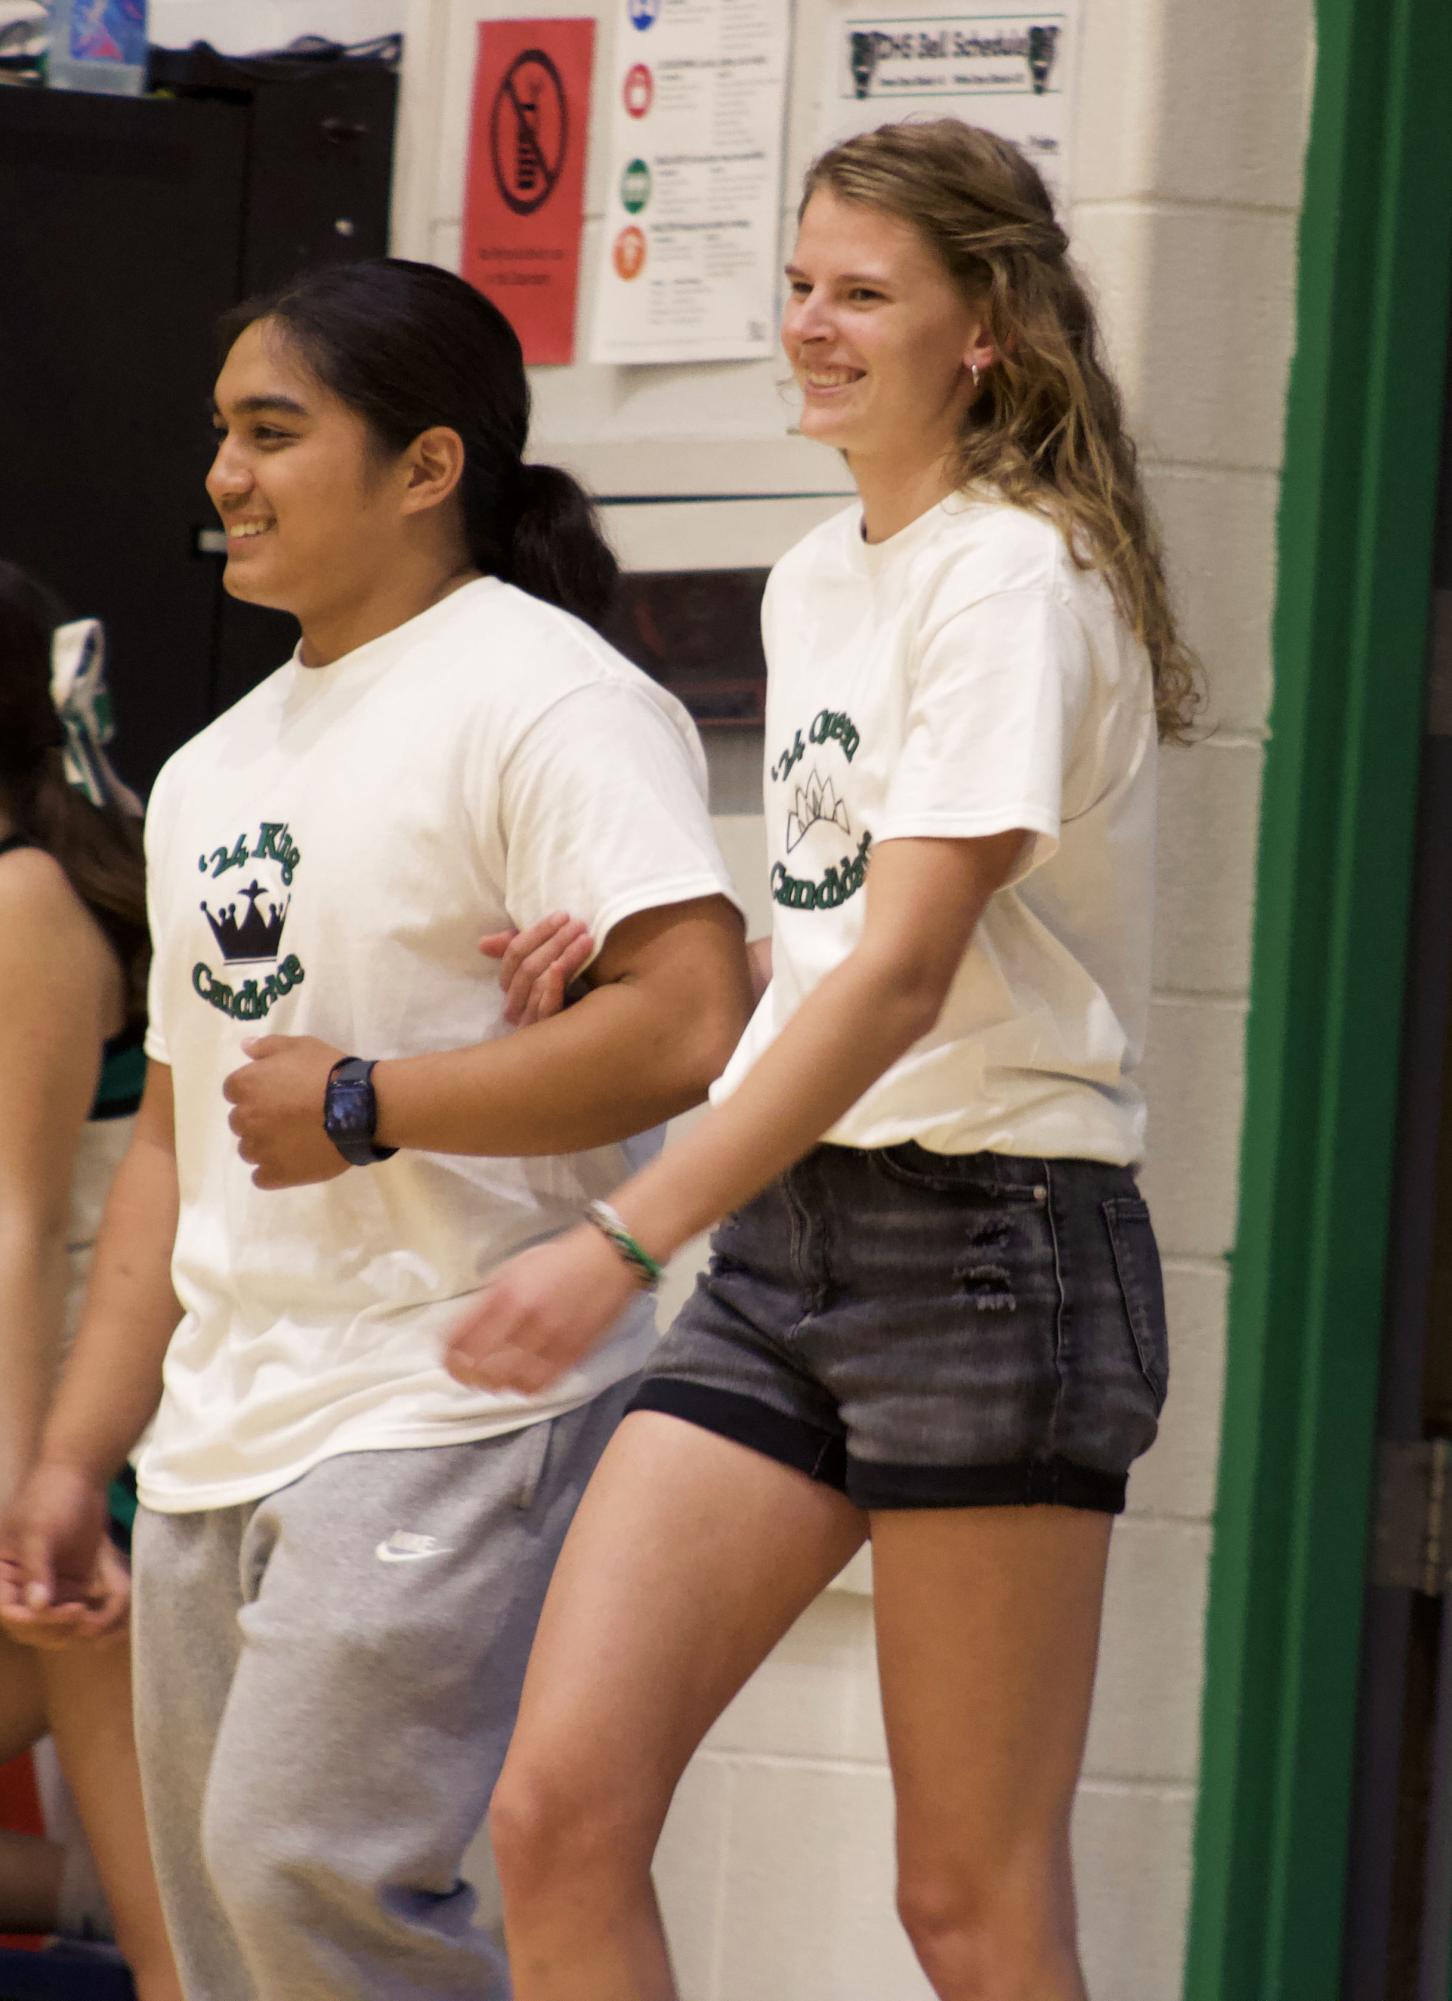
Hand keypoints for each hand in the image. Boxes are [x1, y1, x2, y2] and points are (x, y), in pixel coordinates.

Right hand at [0, 1463, 127, 1648]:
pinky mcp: (71, 1586)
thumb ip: (37, 1569)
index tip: (55, 1611)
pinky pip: (71, 1615)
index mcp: (2, 1573)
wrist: (81, 1477)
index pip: (7, 1610)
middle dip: (50, 1627)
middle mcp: (20, 1585)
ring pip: (50, 1627)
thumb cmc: (52, 1497)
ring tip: (87, 1615)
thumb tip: (37, 1606)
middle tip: (77, 1612)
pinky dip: (81, 1621)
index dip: (28, 1619)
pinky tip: (94, 1614)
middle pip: (27, 1626)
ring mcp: (47, 1587)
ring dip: (66, 1629)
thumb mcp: (39, 1531)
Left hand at [224, 1034, 347, 1187]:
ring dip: (264, 1146)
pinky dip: (272, 1171)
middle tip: (288, 1116)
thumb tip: (244, 1046)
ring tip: (294, 1140)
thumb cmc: (327, 1072)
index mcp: (245, 1086)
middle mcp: (244, 1119)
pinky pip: (261, 1177)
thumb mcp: (300, 1046)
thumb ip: (267, 1046)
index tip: (277, 1092)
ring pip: (249, 1150)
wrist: (358, 1107)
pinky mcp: (275, 1174)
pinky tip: (293, 1161)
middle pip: (240, 1122)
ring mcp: (259, 1150)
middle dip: (258, 1118)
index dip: (255, 1091)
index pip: (234, 1091)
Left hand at [445, 1226, 640, 1393]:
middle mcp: (523, 1319)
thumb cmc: (558, 1261)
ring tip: (497, 1377)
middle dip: (469, 1375)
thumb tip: (464, 1333)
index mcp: (503, 1294)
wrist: (610, 1258)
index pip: (459, 1340)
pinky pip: (538, 1385)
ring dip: (496, 1383)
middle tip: (470, 1374)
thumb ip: (488, 1301)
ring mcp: (549, 1339)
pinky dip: (524, 1387)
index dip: (448, 1358)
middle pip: (479, 1368)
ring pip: (507, 1383)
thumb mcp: (514, 1270)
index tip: (448, 1361)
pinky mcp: (572, 1354)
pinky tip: (522, 1378)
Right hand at [480, 912, 593, 1025]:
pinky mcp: (546, 1032)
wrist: (591, 1026)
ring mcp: (529, 1021)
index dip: (538, 931)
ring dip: (563, 957)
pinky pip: (546, 1008)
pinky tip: (563, 968)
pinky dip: (553, 986)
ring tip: (586, 940)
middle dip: (554, 941)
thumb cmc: (566, 988)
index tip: (563, 915)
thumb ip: (517, 947)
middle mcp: (513, 1005)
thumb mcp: (544, 963)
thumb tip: (483, 943)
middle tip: (579, 925)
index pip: (514, 953)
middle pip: (527, 967)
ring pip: (538, 983)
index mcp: (509, 986)